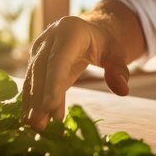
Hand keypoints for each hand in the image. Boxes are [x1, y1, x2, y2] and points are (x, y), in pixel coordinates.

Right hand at [22, 15, 129, 130]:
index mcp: (70, 30)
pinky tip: (33, 118)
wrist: (92, 31)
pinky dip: (32, 100)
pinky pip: (32, 81)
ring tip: (35, 125)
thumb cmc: (105, 43)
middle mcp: (50, 37)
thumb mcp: (116, 53)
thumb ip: (118, 70)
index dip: (53, 83)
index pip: (60, 59)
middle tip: (40, 124)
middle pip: (42, 69)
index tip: (49, 107)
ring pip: (33, 76)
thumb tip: (123, 91)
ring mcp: (40, 47)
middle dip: (40, 97)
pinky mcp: (35, 58)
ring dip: (32, 102)